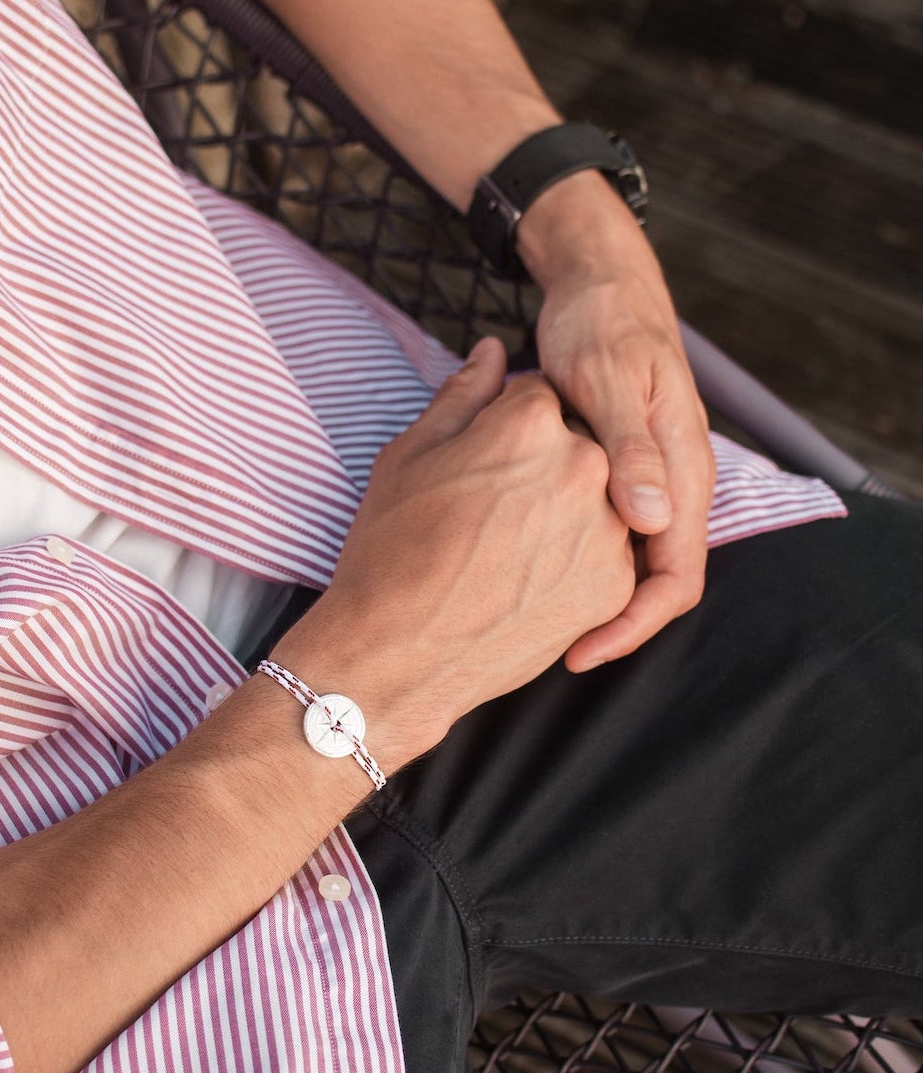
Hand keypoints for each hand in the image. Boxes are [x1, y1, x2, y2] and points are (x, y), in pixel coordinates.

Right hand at [277, 338, 635, 760]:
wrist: (397, 652)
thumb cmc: (392, 549)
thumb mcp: (409, 455)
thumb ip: (463, 395)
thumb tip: (494, 351)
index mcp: (532, 421)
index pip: (536, 399)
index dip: (502, 432)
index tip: (477, 467)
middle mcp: (587, 467)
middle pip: (575, 447)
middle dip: (541, 470)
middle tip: (488, 515)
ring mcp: (609, 531)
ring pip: (597, 502)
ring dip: (563, 516)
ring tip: (503, 554)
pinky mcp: (616, 589)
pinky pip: (606, 557)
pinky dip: (573, 565)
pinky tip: (522, 583)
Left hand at [517, 172, 716, 671]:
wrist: (599, 284)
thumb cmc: (606, 326)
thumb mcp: (613, 380)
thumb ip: (632, 449)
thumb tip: (650, 520)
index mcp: (682, 472)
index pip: (677, 578)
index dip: (632, 625)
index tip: (578, 653)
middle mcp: (670, 486)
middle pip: (652, 581)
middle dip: (606, 622)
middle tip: (545, 653)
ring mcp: (643, 480)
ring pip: (625, 562)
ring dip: (587, 597)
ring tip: (530, 625)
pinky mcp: (614, 472)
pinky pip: (603, 534)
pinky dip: (572, 560)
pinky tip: (526, 570)